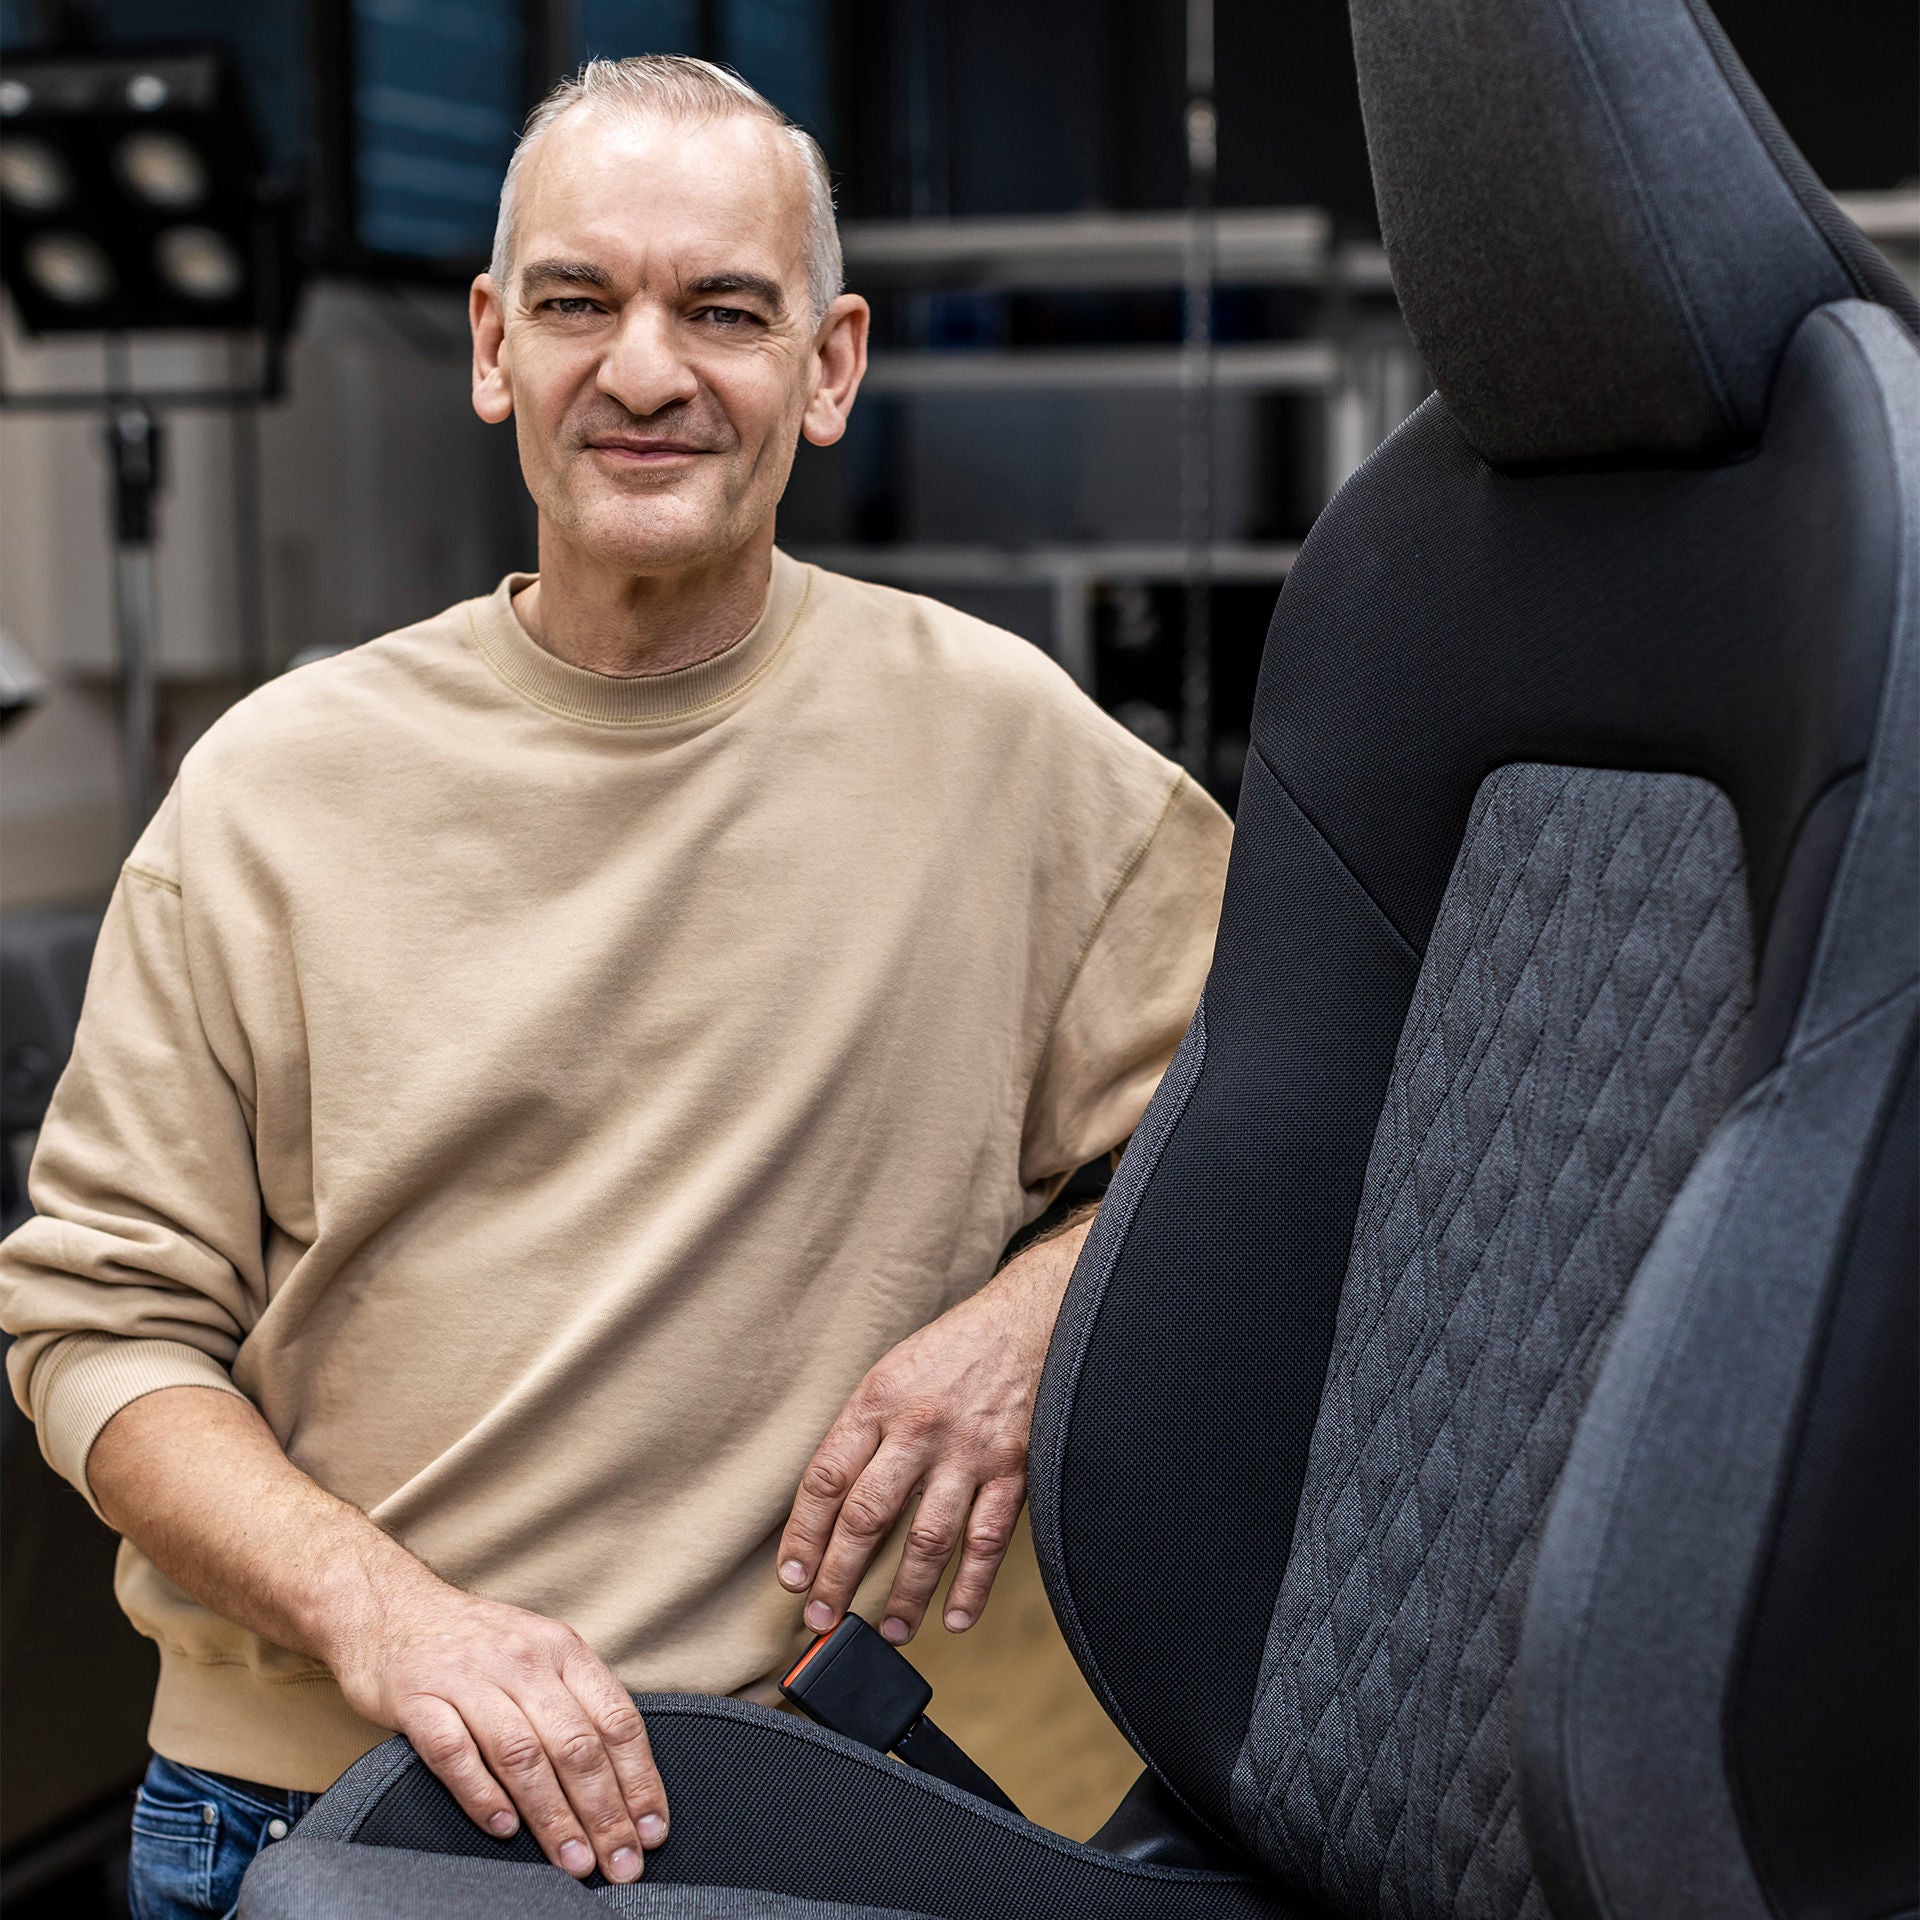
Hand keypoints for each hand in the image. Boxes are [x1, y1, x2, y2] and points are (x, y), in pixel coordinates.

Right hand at [324, 1568, 666, 1883]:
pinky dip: (482, 1794)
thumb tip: (619, 1778)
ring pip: (523, 1754)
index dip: (639, 1778)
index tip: (652, 1828)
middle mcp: (523, 1660)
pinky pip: (455, 1753)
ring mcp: (469, 1678)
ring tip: (572, 1861)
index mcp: (562, 1650)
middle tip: (620, 1864)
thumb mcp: (537, 1651)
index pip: (616, 1719)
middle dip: (604, 1812)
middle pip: (575, 1745)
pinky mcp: (418, 1699)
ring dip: (552, 1815)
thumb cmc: (474, 1642)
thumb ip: (572, 1702)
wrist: (392, 1606)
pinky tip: (504, 1829)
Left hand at [776, 1210, 1093, 1644]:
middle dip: (838, 1576)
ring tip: (887, 1631)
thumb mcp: (895, 1371)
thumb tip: (833, 1504)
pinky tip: (954, 1618)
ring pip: (927, 1540)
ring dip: (904, 1595)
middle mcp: (919, 1428)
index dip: (803, 1536)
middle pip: (867, 1516)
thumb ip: (865, 1431)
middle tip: (821, 1619)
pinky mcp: (1015, 1469)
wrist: (1032, 1319)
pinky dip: (971, 1587)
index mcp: (879, 1399)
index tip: (792, 1578)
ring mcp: (969, 1452)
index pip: (825, 1479)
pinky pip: (986, 1541)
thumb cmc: (956, 1349)